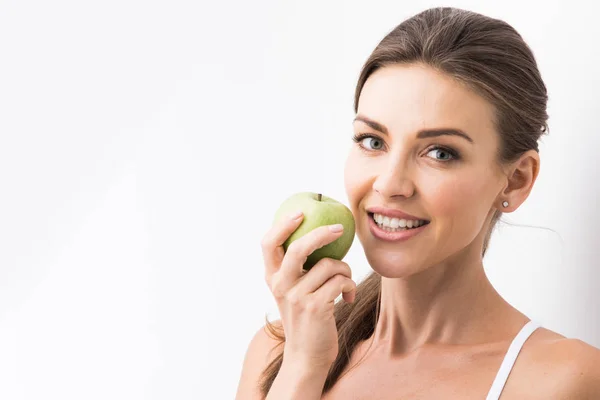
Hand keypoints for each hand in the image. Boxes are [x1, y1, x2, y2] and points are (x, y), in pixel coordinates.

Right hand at [261, 211, 356, 368]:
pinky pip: (341, 281)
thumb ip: (297, 270)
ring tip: (345, 284)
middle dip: (322, 233)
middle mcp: (281, 286)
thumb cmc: (306, 321)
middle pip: (299, 247)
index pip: (268, 244)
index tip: (300, 212)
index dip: (282, 224)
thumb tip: (317, 235)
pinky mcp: (316, 307)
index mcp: (272, 279)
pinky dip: (350, 286)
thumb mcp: (293, 294)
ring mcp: (297, 297)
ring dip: (345, 271)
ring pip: (330, 265)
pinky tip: (348, 298)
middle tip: (339, 229)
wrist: (307, 358)